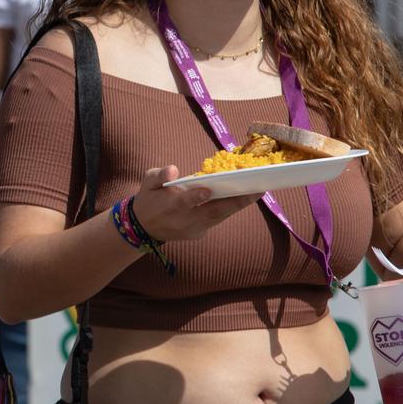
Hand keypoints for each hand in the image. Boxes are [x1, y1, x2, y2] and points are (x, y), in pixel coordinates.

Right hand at [129, 165, 259, 240]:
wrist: (144, 227)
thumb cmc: (149, 198)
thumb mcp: (147, 183)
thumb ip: (158, 175)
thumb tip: (172, 170)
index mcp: (168, 207)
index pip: (182, 203)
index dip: (194, 197)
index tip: (207, 190)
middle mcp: (183, 221)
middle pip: (211, 212)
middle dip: (234, 202)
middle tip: (256, 190)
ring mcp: (193, 229)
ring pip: (219, 217)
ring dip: (239, 205)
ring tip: (258, 191)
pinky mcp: (199, 233)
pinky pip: (217, 220)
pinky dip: (231, 209)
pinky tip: (245, 197)